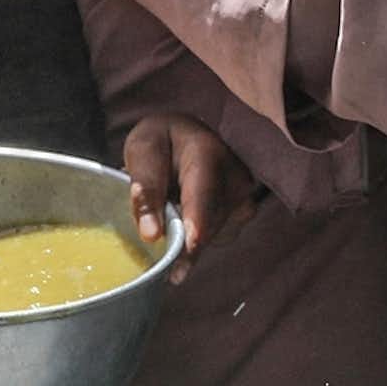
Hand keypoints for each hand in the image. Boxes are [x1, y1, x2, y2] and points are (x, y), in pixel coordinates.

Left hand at [121, 114, 257, 283]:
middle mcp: (236, 176)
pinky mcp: (244, 213)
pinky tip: (186, 218)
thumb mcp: (141, 152)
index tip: (189, 246)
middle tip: (153, 249)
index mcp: (208, 153)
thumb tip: (151, 234)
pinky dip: (196, 236)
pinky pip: (217, 237)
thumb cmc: (160, 141)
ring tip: (169, 214)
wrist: (187, 136)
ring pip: (212, 236)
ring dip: (186, 239)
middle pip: (208, 225)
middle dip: (179, 243)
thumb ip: (146, 188)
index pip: (203, 195)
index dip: (197, 224)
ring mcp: (245, 196)